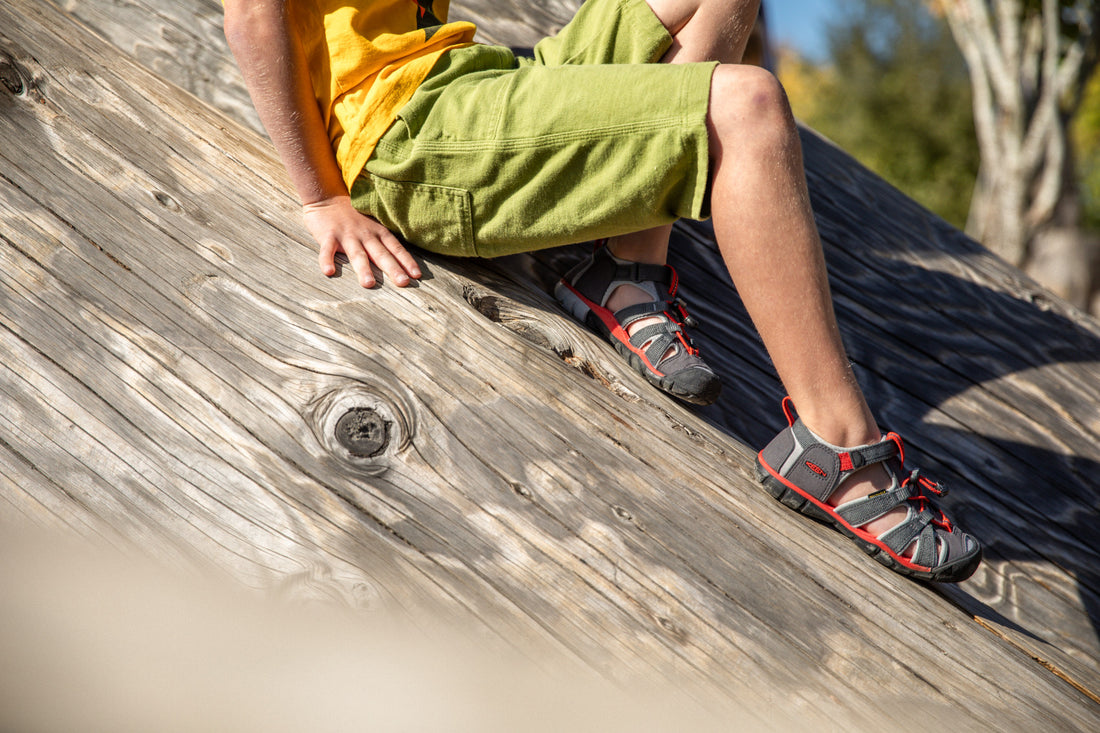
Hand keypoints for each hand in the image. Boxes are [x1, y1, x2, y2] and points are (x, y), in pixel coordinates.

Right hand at [302, 196, 421, 287]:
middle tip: (403, 283)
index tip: (417, 276)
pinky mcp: (328, 235)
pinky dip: (327, 260)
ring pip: (357, 254)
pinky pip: (327, 250)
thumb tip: (401, 262)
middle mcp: (365, 234)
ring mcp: (347, 235)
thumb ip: (383, 242)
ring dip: (363, 269)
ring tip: (369, 284)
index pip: (396, 248)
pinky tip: (329, 272)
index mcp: (378, 232)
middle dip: (393, 269)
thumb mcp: (372, 225)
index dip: (407, 261)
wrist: (326, 198)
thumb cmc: (353, 217)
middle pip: (381, 254)